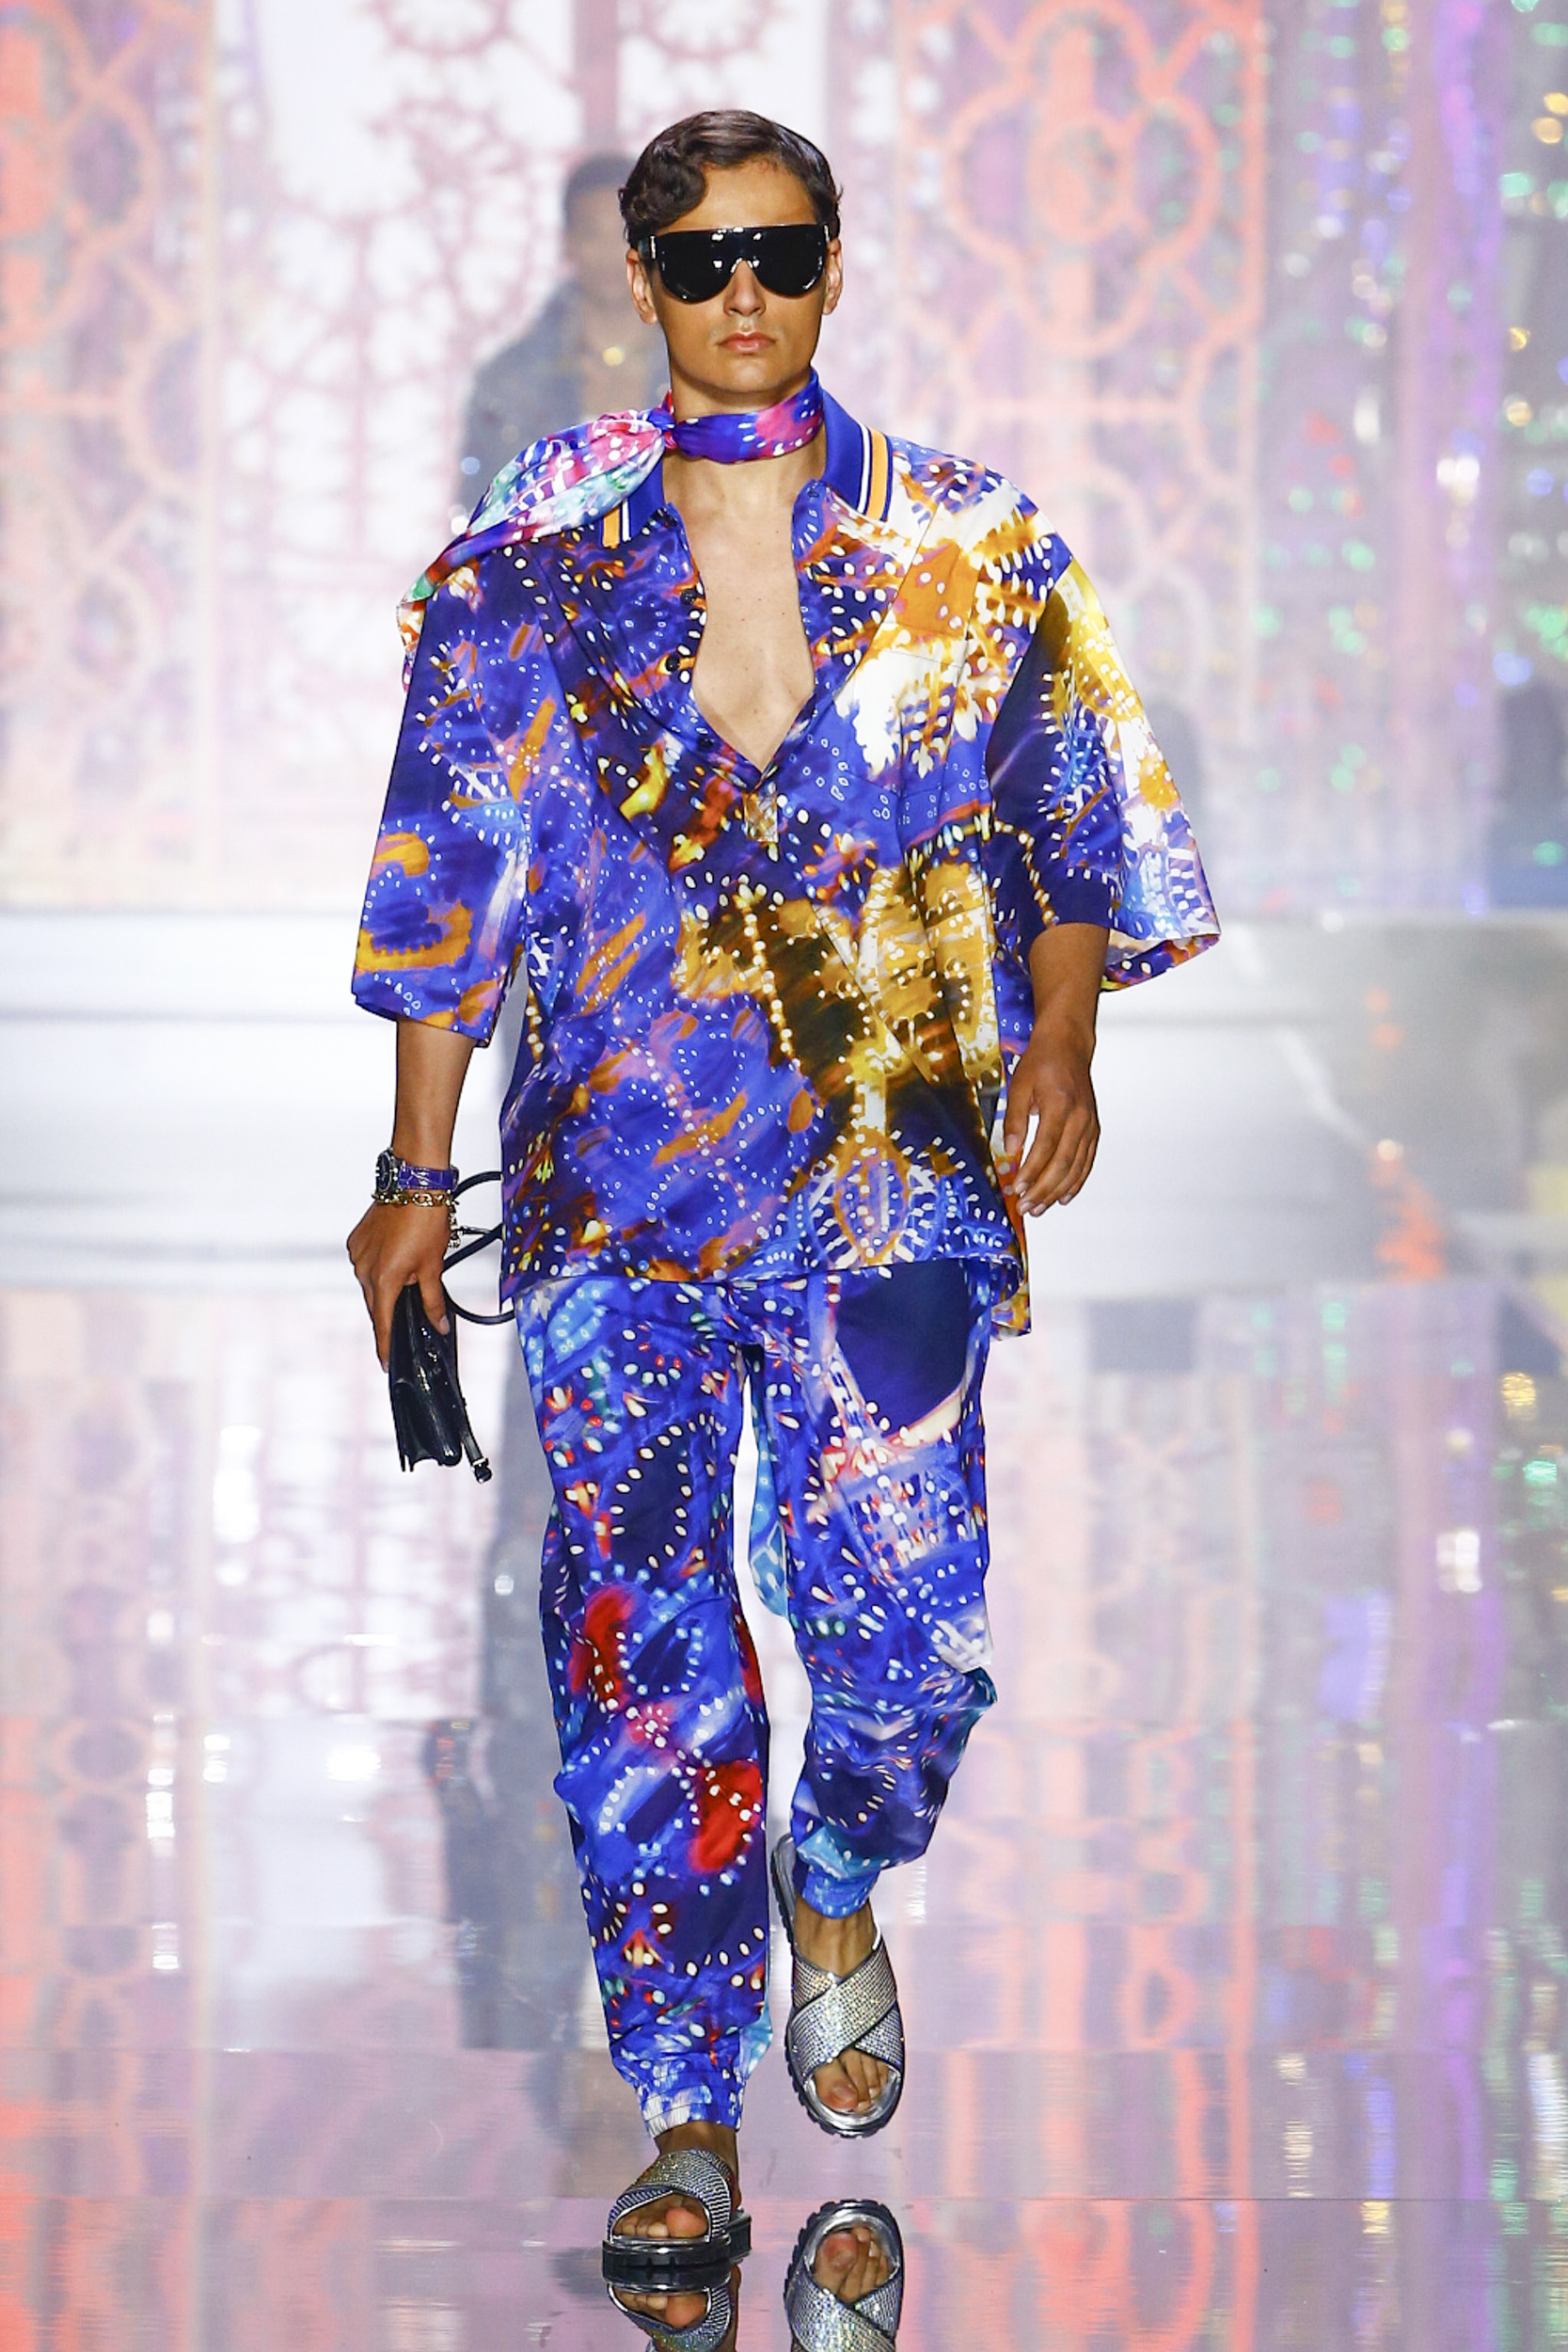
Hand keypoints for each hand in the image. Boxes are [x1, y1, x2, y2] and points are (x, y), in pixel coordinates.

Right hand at [347, 1200, 451, 1367]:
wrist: (414, 1183)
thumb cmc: (427, 1221)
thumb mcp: (434, 1265)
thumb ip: (434, 1300)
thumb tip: (439, 1325)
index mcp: (384, 1280)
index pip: (384, 1323)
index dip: (386, 1346)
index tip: (387, 1364)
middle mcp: (363, 1270)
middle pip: (377, 1304)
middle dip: (391, 1313)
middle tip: (405, 1322)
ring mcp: (357, 1254)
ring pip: (371, 1283)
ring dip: (387, 1287)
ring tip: (409, 1275)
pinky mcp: (355, 1240)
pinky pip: (366, 1264)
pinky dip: (380, 1268)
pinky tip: (397, 1258)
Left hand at [1000, 1015, 1098, 1215]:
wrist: (1068, 1046)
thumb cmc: (1041, 1063)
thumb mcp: (1019, 1087)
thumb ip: (1014, 1120)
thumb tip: (1010, 1151)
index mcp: (1060, 1105)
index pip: (1045, 1147)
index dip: (1031, 1171)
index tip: (1017, 1189)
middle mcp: (1080, 1117)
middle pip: (1063, 1163)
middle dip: (1043, 1189)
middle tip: (1026, 1207)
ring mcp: (1089, 1124)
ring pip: (1076, 1167)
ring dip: (1057, 1191)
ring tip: (1039, 1208)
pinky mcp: (1093, 1129)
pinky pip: (1086, 1161)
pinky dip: (1076, 1181)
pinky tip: (1064, 1197)